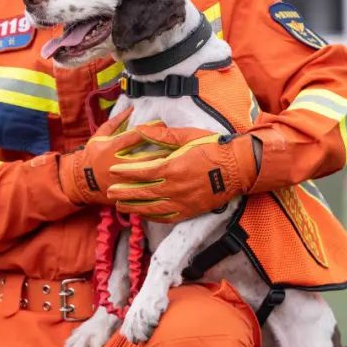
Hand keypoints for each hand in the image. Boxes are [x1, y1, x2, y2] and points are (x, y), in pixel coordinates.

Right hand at [58, 108, 169, 206]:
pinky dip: (158, 183)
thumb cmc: (91, 156)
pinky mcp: (126, 193)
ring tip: (179, 160)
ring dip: (165, 166)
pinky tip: (169, 178)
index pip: (136, 136)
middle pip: (147, 156)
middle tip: (179, 143)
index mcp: (112, 148)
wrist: (80, 182)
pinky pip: (145, 188)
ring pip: (149, 174)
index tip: (164, 124)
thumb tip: (131, 109)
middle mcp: (119, 164)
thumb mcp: (99, 136)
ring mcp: (124, 180)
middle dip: (164, 149)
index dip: (152, 128)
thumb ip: (116, 122)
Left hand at [106, 124, 260, 222]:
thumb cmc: (213, 147)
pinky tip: (143, 214)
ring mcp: (182, 202)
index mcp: (172, 167)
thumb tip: (140, 128)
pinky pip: (167, 217)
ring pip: (152, 208)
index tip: (113, 171)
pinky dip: (152, 216)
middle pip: (142, 192)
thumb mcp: (187, 136)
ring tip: (120, 205)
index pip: (142, 172)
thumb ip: (162, 134)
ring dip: (134, 207)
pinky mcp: (190, 211)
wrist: (238, 167)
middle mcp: (174, 188)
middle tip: (109, 192)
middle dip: (124, 192)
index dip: (126, 172)